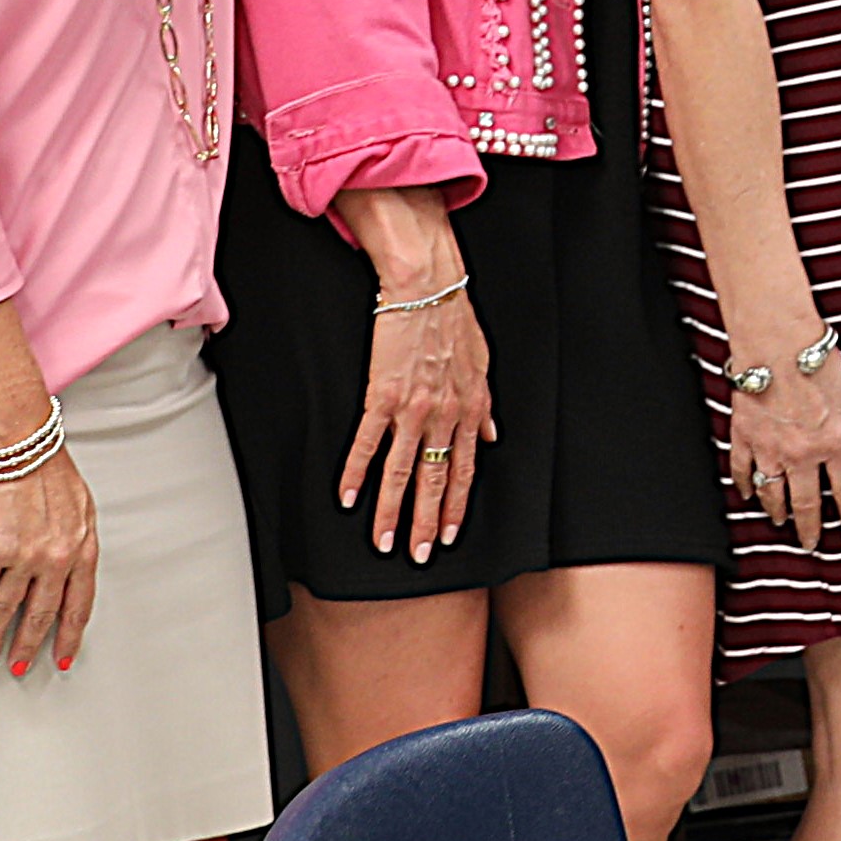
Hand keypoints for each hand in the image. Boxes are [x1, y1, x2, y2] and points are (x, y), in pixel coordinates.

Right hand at [0, 447, 96, 675]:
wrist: (20, 444)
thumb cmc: (51, 469)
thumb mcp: (82, 508)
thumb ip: (79, 541)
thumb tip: (73, 568)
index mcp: (82, 550)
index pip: (79, 606)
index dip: (69, 637)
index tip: (63, 659)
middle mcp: (56, 559)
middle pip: (41, 614)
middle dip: (28, 646)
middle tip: (18, 667)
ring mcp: (24, 555)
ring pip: (7, 607)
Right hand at [341, 267, 493, 560]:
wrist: (427, 284)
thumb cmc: (454, 317)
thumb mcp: (483, 364)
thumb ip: (485, 406)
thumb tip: (492, 436)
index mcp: (470, 410)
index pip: (465, 471)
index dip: (458, 507)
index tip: (451, 534)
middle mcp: (445, 416)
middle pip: (436, 482)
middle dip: (427, 524)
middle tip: (420, 556)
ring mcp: (413, 409)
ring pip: (402, 472)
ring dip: (392, 512)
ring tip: (384, 542)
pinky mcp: (382, 396)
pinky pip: (367, 443)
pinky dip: (356, 473)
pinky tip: (348, 497)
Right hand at [726, 339, 840, 548]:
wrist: (777, 339)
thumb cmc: (817, 361)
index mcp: (834, 443)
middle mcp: (802, 453)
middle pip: (806, 504)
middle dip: (811, 529)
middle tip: (812, 544)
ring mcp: (769, 447)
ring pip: (772, 493)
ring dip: (777, 512)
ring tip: (780, 523)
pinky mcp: (744, 434)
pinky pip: (743, 469)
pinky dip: (746, 485)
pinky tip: (750, 494)